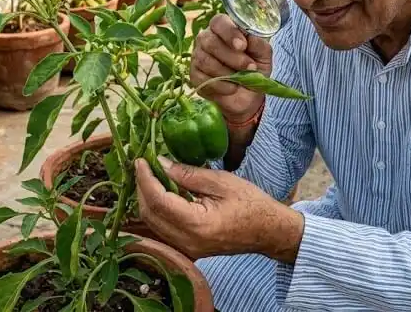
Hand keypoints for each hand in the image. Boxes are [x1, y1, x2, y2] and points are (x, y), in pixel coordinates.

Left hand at [135, 157, 303, 261]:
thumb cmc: (251, 204)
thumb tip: (161, 163)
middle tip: (143, 165)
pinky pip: (163, 228)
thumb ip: (189, 174)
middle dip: (142, 188)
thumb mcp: (222, 182)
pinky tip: (162, 191)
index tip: (141, 160)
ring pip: (153, 223)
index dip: (145, 179)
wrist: (269, 231)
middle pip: (150, 214)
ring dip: (147, 198)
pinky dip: (157, 209)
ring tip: (150, 175)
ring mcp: (187, 248)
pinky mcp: (189, 248)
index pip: (158, 201)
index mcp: (198, 224)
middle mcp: (188, 241)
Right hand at [191, 14, 272, 122]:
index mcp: (224, 28)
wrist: (248, 95)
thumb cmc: (255, 68)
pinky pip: (202, 78)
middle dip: (232, 57)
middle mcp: (207, 39)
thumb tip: (251, 37)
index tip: (243, 46)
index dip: (229, 32)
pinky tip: (232, 88)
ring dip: (227, 73)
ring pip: (205, 60)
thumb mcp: (263, 56)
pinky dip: (221, 85)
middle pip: (209, 41)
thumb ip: (258, 44)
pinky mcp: (194, 75)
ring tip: (241, 79)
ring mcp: (198, 56)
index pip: (219, 21)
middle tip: (249, 67)